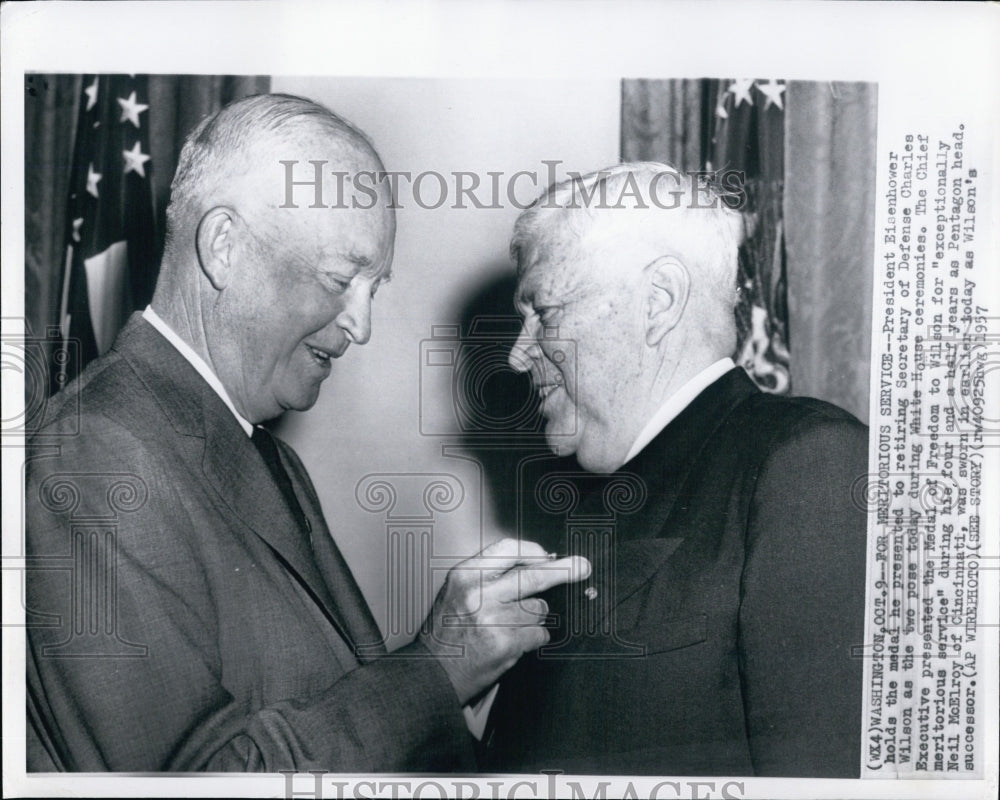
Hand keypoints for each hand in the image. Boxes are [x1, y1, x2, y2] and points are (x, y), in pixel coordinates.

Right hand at [418, 537, 590, 703]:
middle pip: (534, 576)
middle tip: (582, 567)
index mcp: (465, 575)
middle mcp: (479, 594)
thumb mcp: (456, 591)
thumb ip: (488, 575)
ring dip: (534, 618)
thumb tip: (533, 563)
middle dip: (564, 571)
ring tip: (510, 626)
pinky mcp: (507, 644)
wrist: (431, 674)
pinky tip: (513, 642)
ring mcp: (494, 619)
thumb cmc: (444, 634)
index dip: (534, 551)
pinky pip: (539, 634)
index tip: (549, 555)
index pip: (508, 549)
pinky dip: (533, 639)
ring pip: (538, 609)